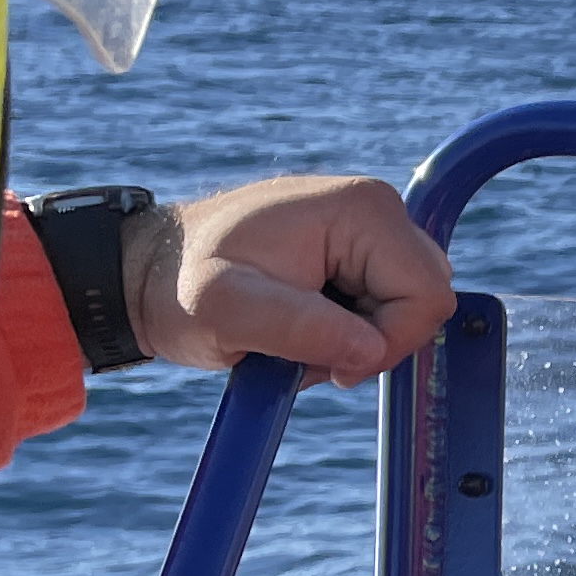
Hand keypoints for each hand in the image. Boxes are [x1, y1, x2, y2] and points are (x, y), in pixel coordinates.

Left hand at [123, 174, 453, 385]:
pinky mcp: (357, 249)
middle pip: (426, 301)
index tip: (330, 367)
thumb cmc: (178, 285)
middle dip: (373, 343)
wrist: (148, 274)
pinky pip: (387, 306)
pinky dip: (351, 332)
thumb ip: (299, 328)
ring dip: (359, 341)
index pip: (427, 295)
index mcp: (360, 209)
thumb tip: (370, 350)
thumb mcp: (227, 311)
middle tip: (305, 351)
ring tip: (295, 337)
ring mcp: (368, 227)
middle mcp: (375, 208)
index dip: (388, 345)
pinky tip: (303, 326)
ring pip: (409, 308)